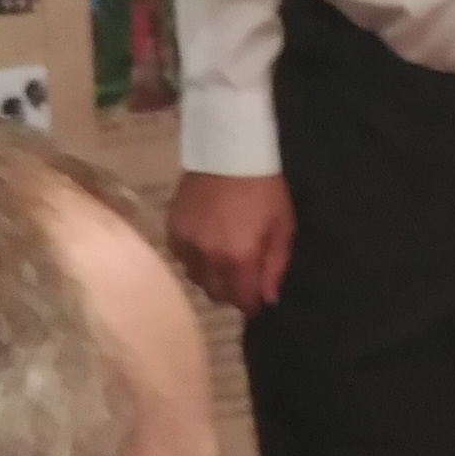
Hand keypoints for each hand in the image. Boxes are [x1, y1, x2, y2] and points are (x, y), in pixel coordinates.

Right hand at [167, 169, 294, 314]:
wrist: (230, 151)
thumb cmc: (264, 189)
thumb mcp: (282, 227)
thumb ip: (275, 266)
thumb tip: (268, 299)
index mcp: (240, 259)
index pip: (242, 300)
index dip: (251, 304)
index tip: (256, 300)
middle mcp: (209, 257)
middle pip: (216, 294)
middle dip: (231, 292)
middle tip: (242, 279)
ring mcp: (187, 244)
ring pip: (196, 278)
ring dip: (211, 276)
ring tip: (223, 260)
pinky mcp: (172, 229)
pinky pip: (181, 257)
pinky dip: (193, 258)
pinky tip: (205, 245)